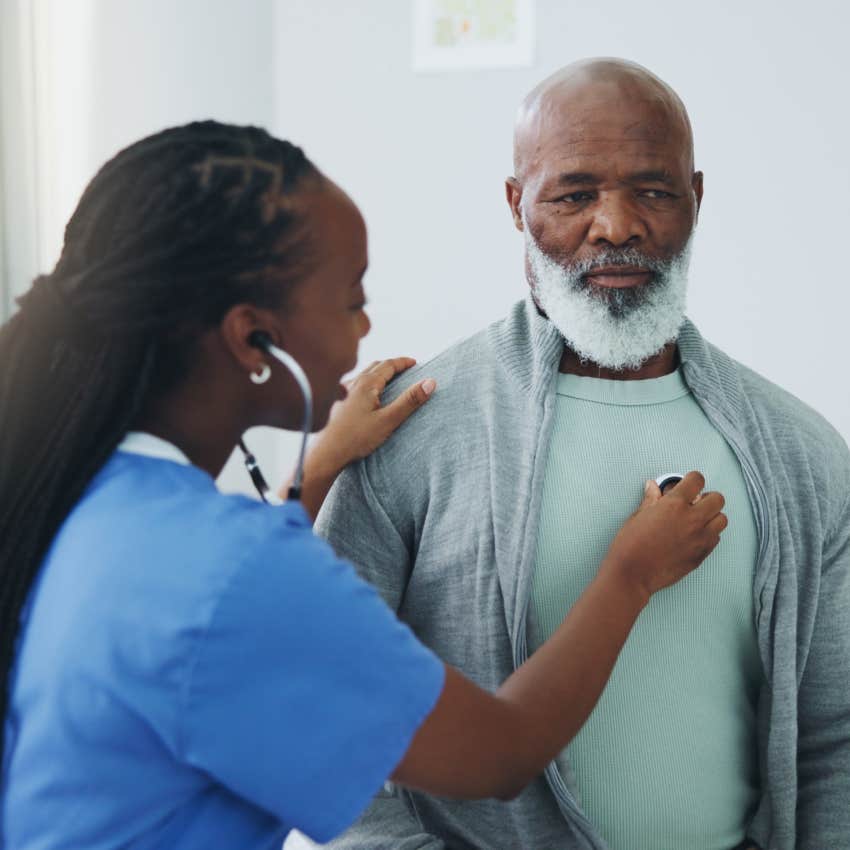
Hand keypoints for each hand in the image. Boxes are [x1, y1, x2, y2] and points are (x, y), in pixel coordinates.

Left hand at [313, 357, 435, 474]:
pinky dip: (367, 381)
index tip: (415, 363)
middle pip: (375, 366)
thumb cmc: (356, 438)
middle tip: (405, 369)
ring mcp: (342, 391)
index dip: (403, 362)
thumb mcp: (388, 420)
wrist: (326, 452)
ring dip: (378, 372)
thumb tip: (430, 382)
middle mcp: (353, 383)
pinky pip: (354, 383)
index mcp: (366, 384)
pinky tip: (366, 394)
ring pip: (363, 374)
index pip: (389, 365)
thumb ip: (409, 401)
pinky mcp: (337, 401)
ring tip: (388, 379)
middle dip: (392, 365)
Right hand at [600, 471, 726, 604]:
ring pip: (722, 519)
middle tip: (694, 503)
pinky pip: (716, 539)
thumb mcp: (638, 516)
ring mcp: (700, 539)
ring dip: (712, 517)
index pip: (697, 480)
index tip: (688, 484)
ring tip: (696, 521)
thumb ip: (651, 500)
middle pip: (718, 499)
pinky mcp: (702, 555)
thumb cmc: (630, 545)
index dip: (692, 480)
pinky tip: (693, 537)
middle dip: (707, 498)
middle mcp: (692, 519)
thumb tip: (653, 487)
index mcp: (674, 505)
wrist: (633, 574)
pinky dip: (709, 535)